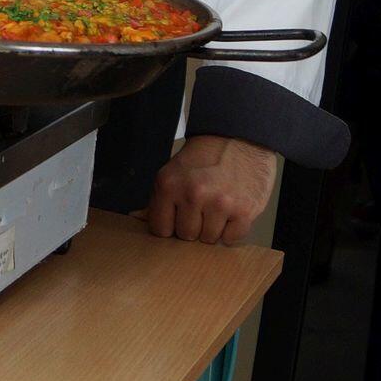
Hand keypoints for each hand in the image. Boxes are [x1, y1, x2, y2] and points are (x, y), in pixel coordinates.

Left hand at [140, 135, 276, 244]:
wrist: (235, 141)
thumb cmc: (201, 160)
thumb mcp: (171, 173)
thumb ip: (156, 200)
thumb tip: (136, 218)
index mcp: (169, 185)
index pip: (160, 229)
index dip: (170, 225)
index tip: (178, 216)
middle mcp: (193, 194)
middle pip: (186, 236)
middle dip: (193, 226)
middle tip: (201, 207)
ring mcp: (220, 203)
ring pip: (209, 239)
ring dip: (213, 228)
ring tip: (217, 206)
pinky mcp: (244, 211)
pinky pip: (231, 239)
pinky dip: (232, 230)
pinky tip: (231, 210)